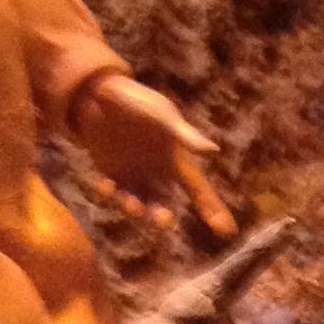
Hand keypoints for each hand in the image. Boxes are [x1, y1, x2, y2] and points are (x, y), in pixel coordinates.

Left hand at [70, 72, 235, 237]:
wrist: (97, 92)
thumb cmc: (136, 100)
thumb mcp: (162, 115)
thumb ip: (184, 135)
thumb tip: (213, 151)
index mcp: (175, 160)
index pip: (199, 190)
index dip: (213, 210)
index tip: (226, 231)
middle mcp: (157, 174)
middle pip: (166, 205)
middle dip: (164, 217)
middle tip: (163, 220)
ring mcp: (133, 177)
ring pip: (139, 205)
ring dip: (136, 209)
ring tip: (132, 204)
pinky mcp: (110, 174)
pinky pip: (112, 193)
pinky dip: (108, 193)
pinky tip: (104, 185)